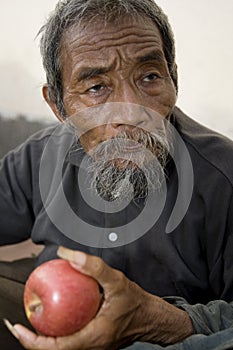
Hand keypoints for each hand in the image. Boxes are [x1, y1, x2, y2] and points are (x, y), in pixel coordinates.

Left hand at [5, 247, 192, 348]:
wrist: (150, 317)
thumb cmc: (135, 302)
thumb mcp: (116, 280)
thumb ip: (93, 267)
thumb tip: (69, 256)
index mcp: (94, 337)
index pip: (57, 347)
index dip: (33, 341)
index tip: (19, 328)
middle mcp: (91, 346)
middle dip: (34, 340)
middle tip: (21, 323)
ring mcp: (93, 347)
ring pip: (63, 347)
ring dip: (45, 338)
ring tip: (35, 319)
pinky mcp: (94, 342)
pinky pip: (71, 342)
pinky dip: (58, 333)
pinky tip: (56, 318)